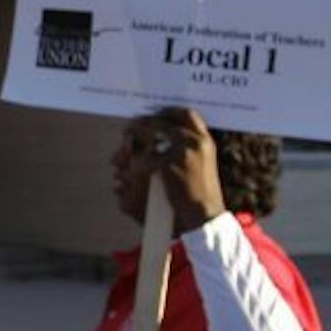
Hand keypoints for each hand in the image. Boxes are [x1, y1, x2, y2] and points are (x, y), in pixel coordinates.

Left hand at [123, 108, 224, 233]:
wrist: (206, 218)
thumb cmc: (200, 196)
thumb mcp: (200, 167)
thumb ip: (185, 150)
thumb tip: (157, 139)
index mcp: (205, 141)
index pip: (186, 113)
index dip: (167, 112)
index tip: (152, 116)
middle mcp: (195, 142)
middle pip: (162, 121)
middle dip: (142, 124)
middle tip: (129, 129)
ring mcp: (182, 152)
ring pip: (148, 136)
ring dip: (133, 141)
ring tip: (123, 150)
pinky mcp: (168, 166)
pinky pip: (142, 159)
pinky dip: (133, 165)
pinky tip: (128, 171)